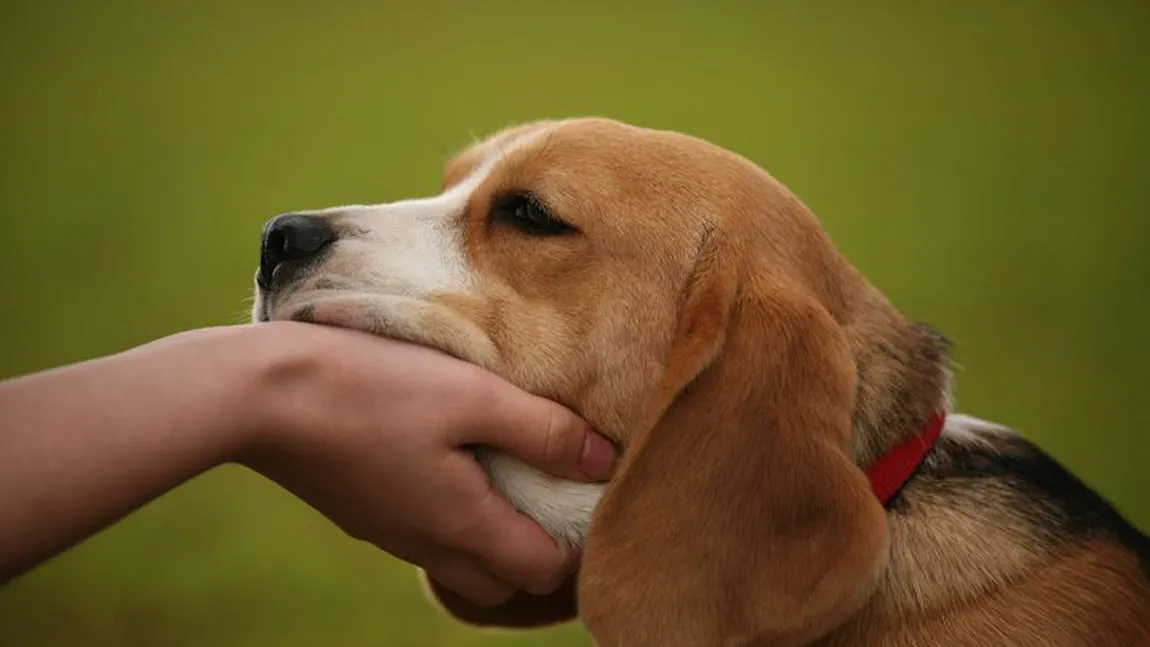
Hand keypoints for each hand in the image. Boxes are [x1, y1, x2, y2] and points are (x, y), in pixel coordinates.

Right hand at [239, 321, 615, 606]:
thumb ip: (544, 431)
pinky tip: (446, 460)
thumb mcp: (472, 396)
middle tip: (548, 488)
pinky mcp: (361, 511)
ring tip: (501, 471)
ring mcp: (388, 533)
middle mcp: (427, 544)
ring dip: (490, 535)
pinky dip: (449, 517)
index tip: (583, 490)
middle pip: (502, 582)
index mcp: (463, 526)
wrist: (262, 394)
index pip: (544, 572)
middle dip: (535, 551)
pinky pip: (422, 536)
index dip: (577, 541)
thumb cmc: (374, 387)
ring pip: (460, 563)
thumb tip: (605, 461)